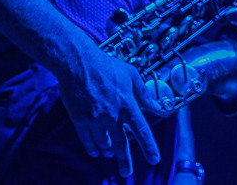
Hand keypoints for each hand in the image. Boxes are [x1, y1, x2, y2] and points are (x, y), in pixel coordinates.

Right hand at [57, 46, 161, 178]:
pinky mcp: (80, 120)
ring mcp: (95, 119)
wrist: (79, 64)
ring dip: (109, 151)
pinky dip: (93, 148)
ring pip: (104, 143)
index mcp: (128, 105)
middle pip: (121, 144)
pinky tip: (96, 151)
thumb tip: (157, 106)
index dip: (149, 146)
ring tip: (111, 154)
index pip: (141, 131)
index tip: (155, 159)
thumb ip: (144, 94)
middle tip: (126, 172)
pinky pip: (87, 140)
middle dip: (125, 161)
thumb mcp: (132, 75)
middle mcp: (113, 115)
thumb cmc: (108, 67)